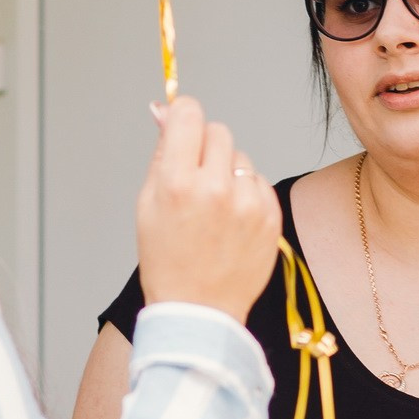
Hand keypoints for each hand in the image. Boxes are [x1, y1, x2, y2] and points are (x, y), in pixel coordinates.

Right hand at [136, 97, 281, 320]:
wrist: (199, 310)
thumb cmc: (167, 259)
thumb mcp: (148, 203)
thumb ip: (161, 152)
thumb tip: (164, 109)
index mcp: (177, 184)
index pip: (190, 115)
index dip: (183, 115)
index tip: (182, 125)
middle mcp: (216, 189)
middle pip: (218, 131)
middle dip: (205, 146)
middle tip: (195, 177)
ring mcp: (248, 204)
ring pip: (240, 157)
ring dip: (227, 172)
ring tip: (213, 208)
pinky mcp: (270, 216)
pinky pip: (258, 182)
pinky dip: (246, 194)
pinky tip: (232, 221)